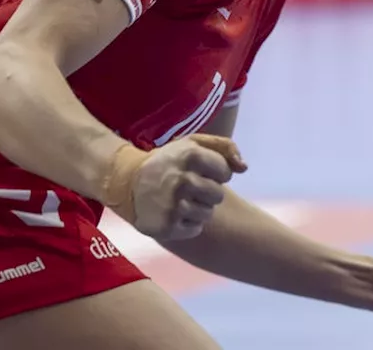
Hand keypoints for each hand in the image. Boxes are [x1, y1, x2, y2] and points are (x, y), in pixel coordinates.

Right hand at [130, 134, 247, 240]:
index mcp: (190, 155)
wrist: (127, 183)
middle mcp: (182, 180)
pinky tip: (173, 212)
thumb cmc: (168, 162)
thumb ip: (224, 147)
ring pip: (208, 213)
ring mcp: (174, 205)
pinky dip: (187, 223)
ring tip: (179, 199)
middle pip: (218, 195)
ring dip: (197, 208)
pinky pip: (195, 229)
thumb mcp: (192, 144)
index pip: (225, 171)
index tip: (199, 171)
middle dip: (207, 191)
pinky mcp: (167, 226)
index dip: (215, 172)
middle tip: (188, 187)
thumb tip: (244, 168)